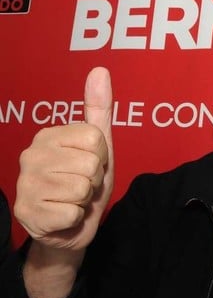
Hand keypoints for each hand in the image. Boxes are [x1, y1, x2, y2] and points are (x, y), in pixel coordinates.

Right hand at [14, 67, 113, 250]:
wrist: (70, 227)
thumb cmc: (85, 183)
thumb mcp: (99, 146)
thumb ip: (99, 109)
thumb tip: (100, 69)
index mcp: (49, 135)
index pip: (96, 139)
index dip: (102, 157)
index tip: (92, 164)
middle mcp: (32, 155)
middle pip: (90, 164)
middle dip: (94, 179)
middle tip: (82, 185)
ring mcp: (25, 184)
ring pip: (81, 188)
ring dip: (84, 199)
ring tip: (73, 199)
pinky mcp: (27, 212)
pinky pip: (72, 212)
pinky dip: (75, 218)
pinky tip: (63, 215)